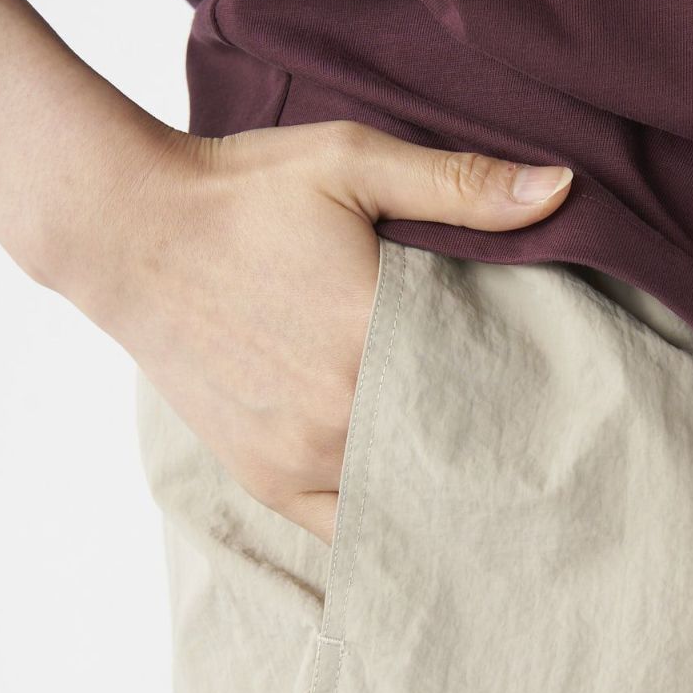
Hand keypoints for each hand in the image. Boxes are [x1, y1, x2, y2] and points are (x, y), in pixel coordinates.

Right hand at [55, 119, 573, 544]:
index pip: (489, 388)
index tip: (564, 401)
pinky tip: (419, 516)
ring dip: (444, 488)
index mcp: (373, 336)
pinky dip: (384, 522)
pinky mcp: (266, 477)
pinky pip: (344, 529)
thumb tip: (563, 187)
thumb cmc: (241, 191)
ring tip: (488, 481)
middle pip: (453, 450)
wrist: (128, 231)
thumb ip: (459, 184)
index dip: (532, 396)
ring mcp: (300, 455)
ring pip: (405, 497)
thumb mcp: (350, 163)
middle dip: (495, 446)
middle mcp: (341, 413)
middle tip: (539, 448)